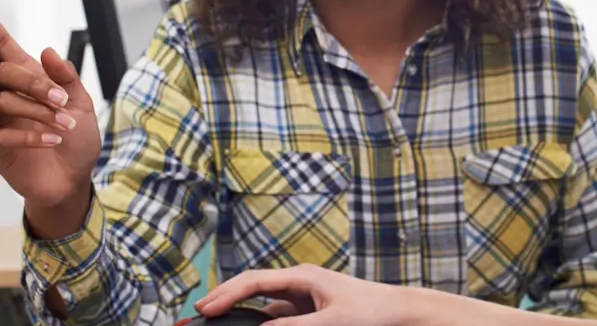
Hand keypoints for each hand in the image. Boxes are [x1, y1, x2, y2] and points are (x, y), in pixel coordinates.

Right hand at [0, 0, 101, 228]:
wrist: (73, 178)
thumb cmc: (77, 137)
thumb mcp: (83, 103)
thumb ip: (67, 77)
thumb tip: (48, 52)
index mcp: (31, 78)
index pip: (2, 47)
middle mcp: (11, 95)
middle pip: (3, 72)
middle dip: (34, 83)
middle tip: (62, 100)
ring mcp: (1, 120)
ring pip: (6, 102)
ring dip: (40, 112)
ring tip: (65, 125)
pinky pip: (5, 132)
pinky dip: (34, 134)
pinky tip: (53, 140)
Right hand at [194, 264, 412, 325]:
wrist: (399, 312)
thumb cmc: (371, 311)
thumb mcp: (331, 322)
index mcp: (302, 276)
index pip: (254, 281)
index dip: (227, 293)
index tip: (205, 308)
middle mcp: (299, 282)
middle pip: (252, 287)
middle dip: (224, 297)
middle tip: (197, 312)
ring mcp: (302, 296)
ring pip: (261, 303)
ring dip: (239, 310)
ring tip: (213, 319)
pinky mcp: (308, 310)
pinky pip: (276, 315)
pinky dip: (258, 322)